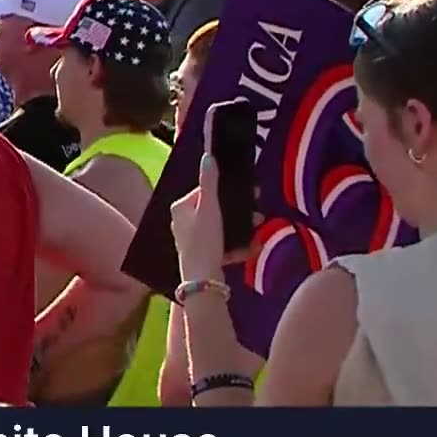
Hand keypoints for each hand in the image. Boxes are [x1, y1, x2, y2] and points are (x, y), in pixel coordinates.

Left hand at [170, 149, 248, 280]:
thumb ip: (209, 182)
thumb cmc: (204, 240)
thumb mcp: (209, 208)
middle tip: (256, 214)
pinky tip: (249, 247)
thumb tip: (208, 156)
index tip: (249, 195)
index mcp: (180, 207)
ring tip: (256, 228)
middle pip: (214, 209)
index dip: (226, 192)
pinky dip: (234, 244)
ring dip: (239, 227)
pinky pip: (220, 244)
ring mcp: (190, 239)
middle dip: (236, 211)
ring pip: (219, 227)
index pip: (204, 191)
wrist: (203, 280)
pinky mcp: (200, 254)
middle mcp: (181, 221)